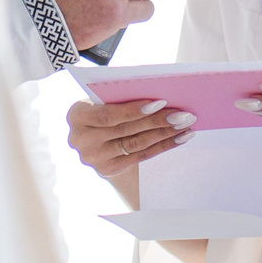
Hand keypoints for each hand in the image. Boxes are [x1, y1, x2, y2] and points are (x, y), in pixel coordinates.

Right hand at [67, 97, 195, 180]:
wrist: (91, 136)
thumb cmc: (100, 107)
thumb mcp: (100, 99)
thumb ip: (118, 97)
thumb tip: (157, 93)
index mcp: (76, 116)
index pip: (107, 115)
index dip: (133, 110)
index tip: (160, 102)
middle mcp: (81, 140)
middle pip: (126, 130)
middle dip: (157, 121)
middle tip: (183, 114)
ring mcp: (94, 158)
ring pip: (136, 144)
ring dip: (164, 134)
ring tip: (185, 125)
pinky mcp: (108, 169)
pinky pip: (141, 156)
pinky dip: (163, 146)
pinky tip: (180, 138)